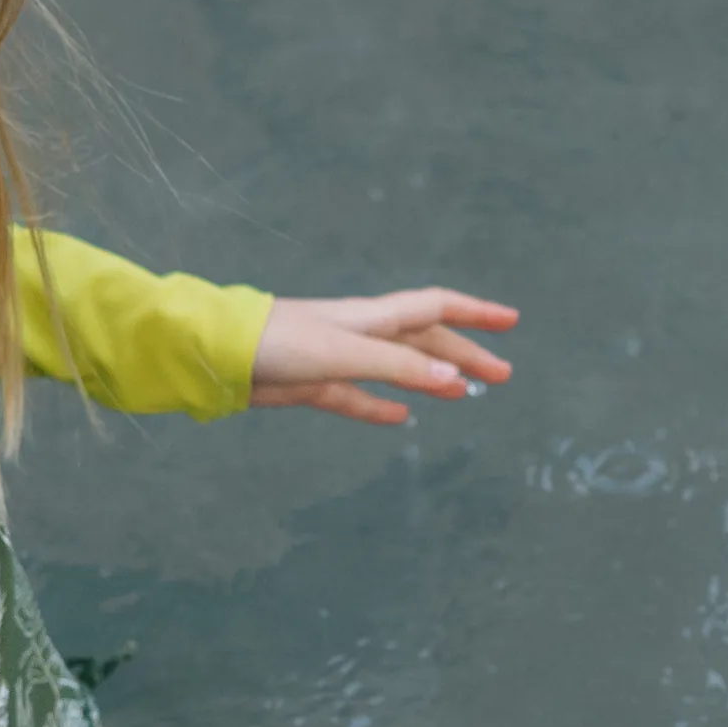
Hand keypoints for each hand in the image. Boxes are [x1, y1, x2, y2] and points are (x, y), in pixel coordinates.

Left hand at [251, 288, 515, 425]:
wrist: (216, 353)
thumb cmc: (278, 341)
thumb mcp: (344, 354)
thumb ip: (396, 367)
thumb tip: (453, 380)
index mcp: (371, 318)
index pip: (435, 308)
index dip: (474, 313)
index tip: (510, 320)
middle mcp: (360, 333)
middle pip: (424, 341)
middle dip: (465, 354)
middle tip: (502, 374)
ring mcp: (338, 358)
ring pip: (398, 368)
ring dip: (433, 378)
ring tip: (465, 394)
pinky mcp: (315, 384)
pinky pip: (359, 396)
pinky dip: (383, 406)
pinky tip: (400, 418)